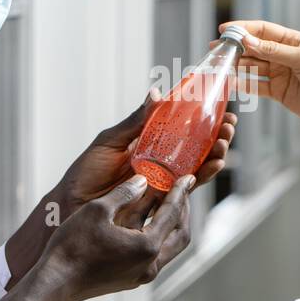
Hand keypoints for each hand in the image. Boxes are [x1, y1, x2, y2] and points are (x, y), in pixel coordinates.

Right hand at [44, 173, 193, 300]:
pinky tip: (144, 221)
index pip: (172, 214)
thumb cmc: (72, 247)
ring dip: (170, 225)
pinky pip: (153, 255)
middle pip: (181, 234)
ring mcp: (142, 275)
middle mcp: (150, 265)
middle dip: (183, 211)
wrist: (54, 283)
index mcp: (147, 246)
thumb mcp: (97, 210)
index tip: (188, 177)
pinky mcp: (131, 279)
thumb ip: (124, 193)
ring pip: (169, 247)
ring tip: (164, 203)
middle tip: (181, 191)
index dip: (180, 192)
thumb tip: (143, 180)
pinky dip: (156, 236)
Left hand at [53, 90, 237, 218]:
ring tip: (224, 144)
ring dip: (215, 156)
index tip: (219, 107)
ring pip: (196, 168)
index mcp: (148, 145)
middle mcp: (159, 163)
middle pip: (195, 149)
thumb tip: (156, 93)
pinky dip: (202, 177)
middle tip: (228, 126)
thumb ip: (134, 123)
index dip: (202, 120)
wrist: (71, 207)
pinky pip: (186, 190)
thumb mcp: (109, 142)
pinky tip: (214, 166)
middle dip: (216, 137)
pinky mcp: (160, 202)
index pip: (181, 130)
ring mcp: (161, 183)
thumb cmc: (84, 173)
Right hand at [219, 21, 299, 121]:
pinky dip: (244, 84)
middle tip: (216, 50)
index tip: (225, 31)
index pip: (263, 30)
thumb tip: (248, 41)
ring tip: (221, 67)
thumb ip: (273, 51)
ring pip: (253, 67)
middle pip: (254, 48)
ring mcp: (280, 73)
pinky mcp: (278, 91)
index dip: (244, 29)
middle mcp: (284, 55)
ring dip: (237, 66)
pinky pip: (257, 86)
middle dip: (236, 48)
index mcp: (293, 41)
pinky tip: (232, 83)